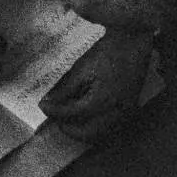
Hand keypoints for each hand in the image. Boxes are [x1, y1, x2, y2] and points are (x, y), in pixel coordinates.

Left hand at [41, 28, 153, 142]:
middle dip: (68, 128)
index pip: (71, 114)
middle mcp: (114, 112)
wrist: (134, 42)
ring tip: (70, 119)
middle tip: (56, 117)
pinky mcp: (130, 110)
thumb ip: (66, 89)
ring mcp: (125, 113)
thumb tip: (50, 101)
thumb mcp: (83, 68)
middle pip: (86, 133)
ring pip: (100, 135)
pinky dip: (97, 128)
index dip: (54, 111)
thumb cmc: (108, 51)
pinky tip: (88, 118)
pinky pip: (111, 128)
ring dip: (83, 131)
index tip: (43, 106)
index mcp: (101, 101)